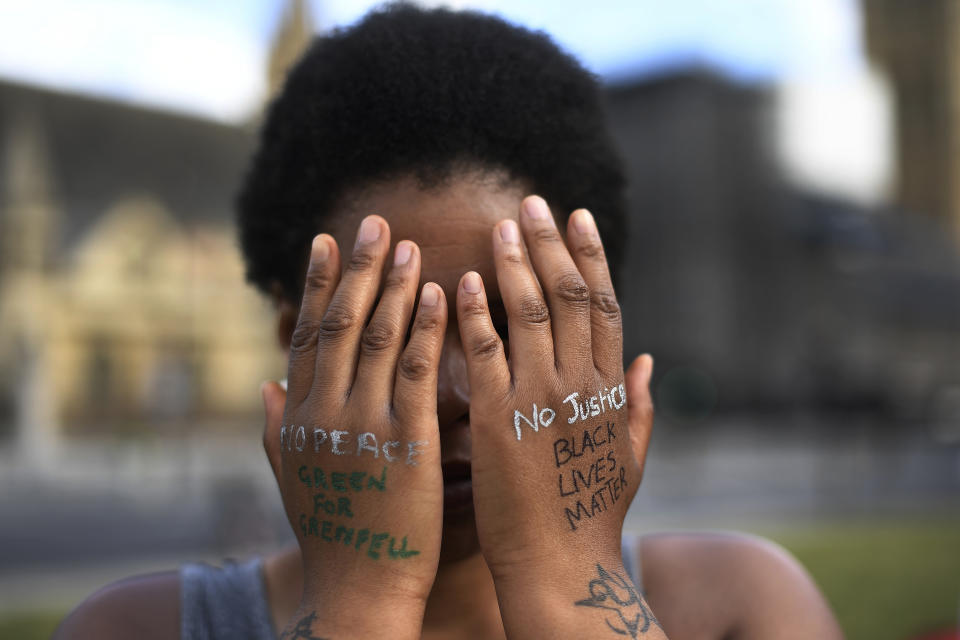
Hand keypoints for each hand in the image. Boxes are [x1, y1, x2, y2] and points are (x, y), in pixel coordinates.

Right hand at [261, 216, 446, 638]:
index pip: (306, 335)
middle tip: (371, 222)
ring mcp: (363, 425)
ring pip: (375, 338)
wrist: (359, 590)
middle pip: (338, 324)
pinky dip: (425, 328)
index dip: (315, 285)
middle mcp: (324, 412)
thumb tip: (264, 386)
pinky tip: (439, 292)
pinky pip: (415, 372)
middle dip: (355, 269)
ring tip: (405, 244)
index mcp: (299, 417)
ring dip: (391, 286)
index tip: (325, 241)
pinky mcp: (406, 443)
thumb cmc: (334, 534)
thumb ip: (277, 429)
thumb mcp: (293, 478)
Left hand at [456, 196, 661, 636]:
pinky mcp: (499, 420)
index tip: (577, 216)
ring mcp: (540, 399)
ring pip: (531, 312)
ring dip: (515, 263)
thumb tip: (648, 360)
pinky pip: (486, 353)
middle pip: (570, 295)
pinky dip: (477, 313)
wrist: (560, 566)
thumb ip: (640, 404)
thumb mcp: (630, 456)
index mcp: (610, 389)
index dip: (591, 256)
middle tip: (531, 202)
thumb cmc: (592, 514)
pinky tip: (463, 280)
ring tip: (500, 225)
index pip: (605, 305)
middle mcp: (580, 384)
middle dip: (550, 243)